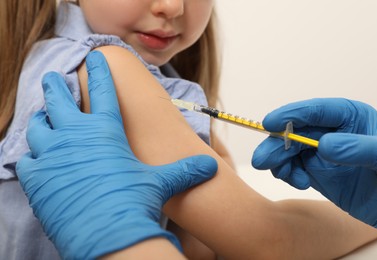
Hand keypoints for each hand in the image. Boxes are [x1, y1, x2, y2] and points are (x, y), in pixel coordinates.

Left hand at [16, 51, 217, 258]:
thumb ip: (184, 170)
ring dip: (42, 121)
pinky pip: (28, 160)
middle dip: (55, 86)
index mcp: (106, 130)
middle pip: (59, 99)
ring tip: (44, 118)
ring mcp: (53, 154)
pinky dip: (33, 158)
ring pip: (39, 127)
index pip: (102, 90)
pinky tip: (39, 160)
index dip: (99, 72)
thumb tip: (211, 166)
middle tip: (53, 78)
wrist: (108, 235)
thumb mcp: (162, 183)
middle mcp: (76, 135)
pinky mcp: (37, 178)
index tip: (95, 59)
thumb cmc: (135, 203)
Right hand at [251, 98, 376, 232]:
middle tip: (262, 160)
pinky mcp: (314, 170)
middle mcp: (330, 131)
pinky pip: (291, 167)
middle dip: (276, 144)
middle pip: (294, 131)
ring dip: (278, 161)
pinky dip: (287, 174)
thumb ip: (358, 149)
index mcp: (349, 117)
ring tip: (287, 177)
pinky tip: (299, 182)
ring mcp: (320, 151)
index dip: (290, 115)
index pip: (315, 110)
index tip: (270, 123)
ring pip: (287, 149)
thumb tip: (324, 145)